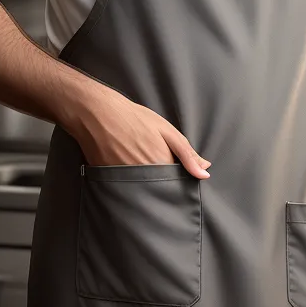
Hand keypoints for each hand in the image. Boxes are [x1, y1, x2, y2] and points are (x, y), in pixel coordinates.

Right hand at [68, 82, 211, 178]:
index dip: (180, 180)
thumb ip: (187, 154)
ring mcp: (127, 182)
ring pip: (145, 192)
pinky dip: (132, 184)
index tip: (178, 174)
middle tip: (157, 167)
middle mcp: (144, 178)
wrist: (99, 114)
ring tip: (141, 164)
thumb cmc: (135, 119)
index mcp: (161, 166)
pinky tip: (129, 169)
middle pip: (161, 191)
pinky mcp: (112, 182)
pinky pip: (128, 190)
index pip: (177, 185)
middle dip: (164, 185)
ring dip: (148, 185)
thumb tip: (205, 171)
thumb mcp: (167, 132)